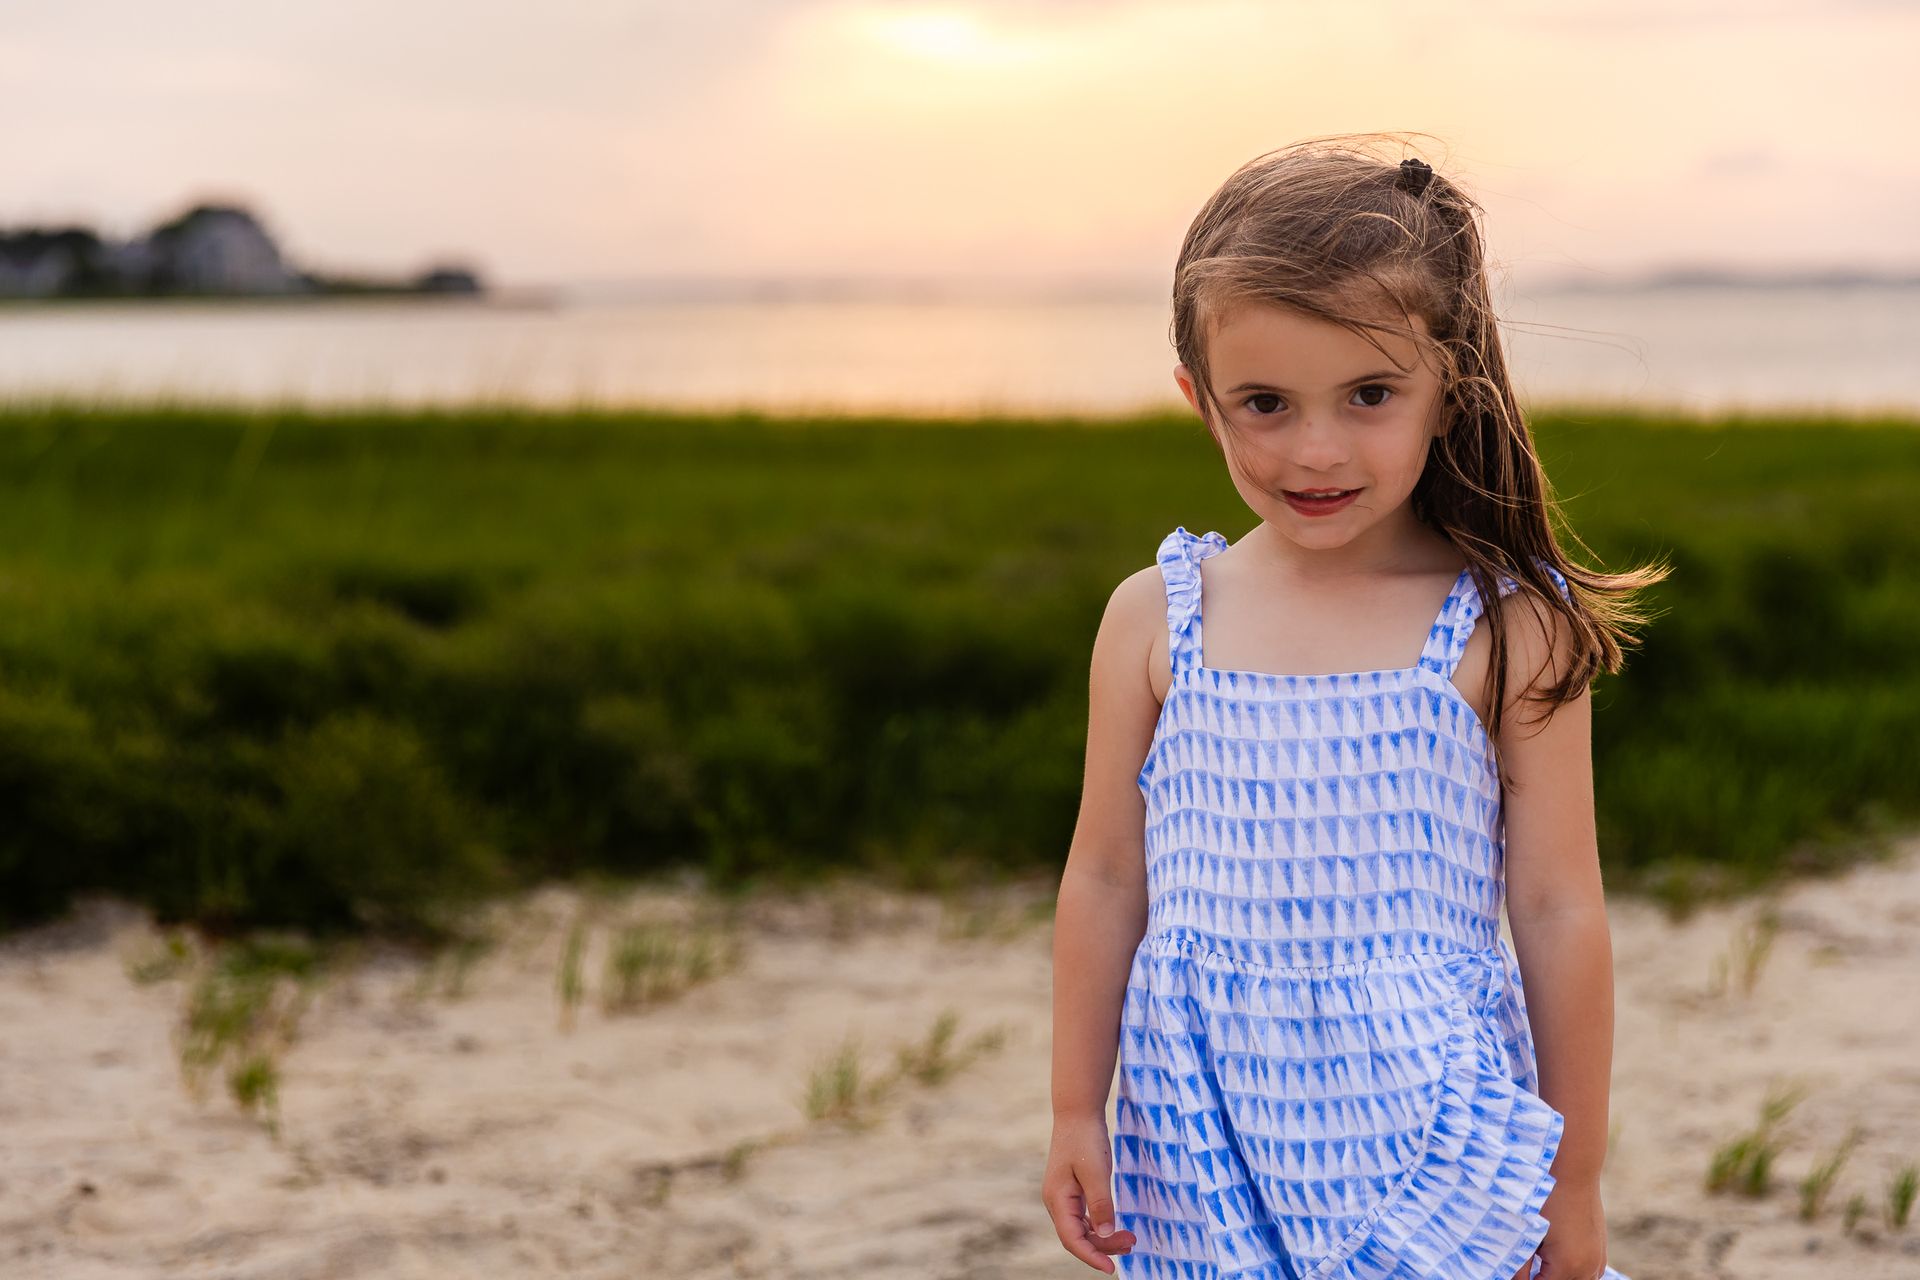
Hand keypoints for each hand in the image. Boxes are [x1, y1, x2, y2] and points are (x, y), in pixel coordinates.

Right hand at [1041, 1113, 1136, 1272]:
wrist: (1077, 1113)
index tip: (1111, 1269)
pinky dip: (1099, 1225)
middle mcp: (1056, 1202)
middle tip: (1132, 1243)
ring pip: (1081, 1229)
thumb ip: (1101, 1204)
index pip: (1072, 1239)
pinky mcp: (1071, 1191)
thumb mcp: (1097, 1172)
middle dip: (1103, 1246)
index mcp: (1057, 1199)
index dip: (1091, 1257)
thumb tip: (1104, 1234)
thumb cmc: (1086, 1139)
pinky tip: (1114, 1226)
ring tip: (1130, 1239)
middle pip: (1078, 1237)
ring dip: (1103, 1237)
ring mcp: (1063, 1197)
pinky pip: (1084, 1218)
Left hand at [1516, 1176, 1612, 1279]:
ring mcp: (1598, 1261)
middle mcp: (1587, 1269)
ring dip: (1560, 1277)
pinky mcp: (1601, 1253)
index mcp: (1566, 1267)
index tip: (1519, 1273)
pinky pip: (1589, 1274)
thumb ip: (1520, 1265)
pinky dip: (1574, 1273)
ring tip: (1542, 1263)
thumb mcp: (1528, 1234)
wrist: (1574, 1175)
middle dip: (1543, 1278)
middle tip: (1528, 1268)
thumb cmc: (1546, 1201)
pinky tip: (1558, 1258)